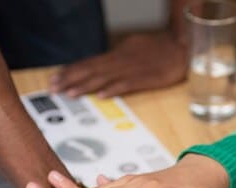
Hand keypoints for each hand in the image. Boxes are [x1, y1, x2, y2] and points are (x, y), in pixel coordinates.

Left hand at [49, 33, 186, 97]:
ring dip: (85, 85)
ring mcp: (134, 68)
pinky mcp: (147, 77)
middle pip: (91, 69)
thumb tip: (101, 74)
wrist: (183, 44)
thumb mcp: (135, 50)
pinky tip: (101, 95)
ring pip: (104, 76)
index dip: (71, 71)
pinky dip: (113, 89)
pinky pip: (127, 83)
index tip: (54, 79)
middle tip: (52, 87)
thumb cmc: (160, 49)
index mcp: (118, 54)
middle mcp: (121, 60)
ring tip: (69, 93)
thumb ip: (118, 61)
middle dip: (70, 78)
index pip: (90, 62)